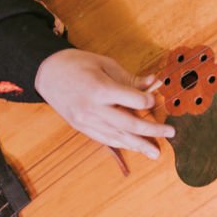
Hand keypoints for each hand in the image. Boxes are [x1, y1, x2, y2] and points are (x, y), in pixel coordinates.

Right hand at [35, 48, 173, 158]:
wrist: (46, 73)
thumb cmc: (77, 64)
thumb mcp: (105, 64)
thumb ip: (130, 78)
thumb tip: (154, 83)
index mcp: (101, 89)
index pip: (134, 101)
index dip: (149, 101)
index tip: (156, 99)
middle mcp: (94, 109)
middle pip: (129, 124)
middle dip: (152, 130)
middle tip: (170, 133)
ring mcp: (86, 121)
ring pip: (118, 137)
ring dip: (139, 145)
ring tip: (156, 153)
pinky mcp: (82, 128)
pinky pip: (105, 139)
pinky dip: (122, 144)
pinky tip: (134, 147)